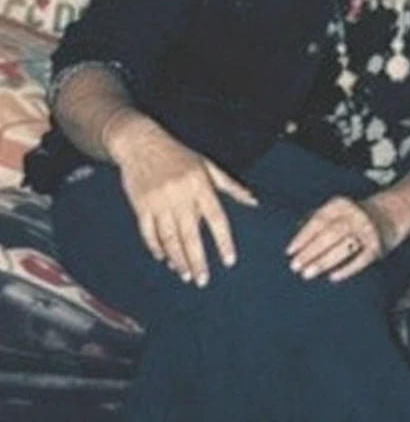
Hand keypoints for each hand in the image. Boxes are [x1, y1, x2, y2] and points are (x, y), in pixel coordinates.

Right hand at [108, 115, 257, 286]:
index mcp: (201, 185)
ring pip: (169, 238)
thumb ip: (230, 185)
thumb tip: (253, 200)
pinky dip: (156, 248)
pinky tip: (165, 259)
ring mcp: (159, 202)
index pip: (216, 218)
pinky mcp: (141, 206)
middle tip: (203, 280)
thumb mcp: (207, 165)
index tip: (229, 261)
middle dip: (198, 260)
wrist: (142, 143)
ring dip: (178, 259)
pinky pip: (148, 233)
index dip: (223, 241)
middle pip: (191, 234)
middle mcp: (181, 195)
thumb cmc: (179, 155)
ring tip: (186, 275)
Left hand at [286, 196, 392, 283]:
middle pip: (329, 234)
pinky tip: (333, 277)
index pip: (319, 220)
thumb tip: (295, 232)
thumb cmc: (353, 216)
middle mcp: (355, 215)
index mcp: (341, 205)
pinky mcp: (377, 246)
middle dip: (310, 251)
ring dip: (324, 261)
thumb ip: (317, 218)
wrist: (390, 213)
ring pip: (343, 246)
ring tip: (307, 274)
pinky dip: (347, 269)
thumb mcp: (337, 210)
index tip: (289, 251)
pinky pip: (361, 259)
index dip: (303, 236)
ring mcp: (367, 230)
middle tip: (295, 266)